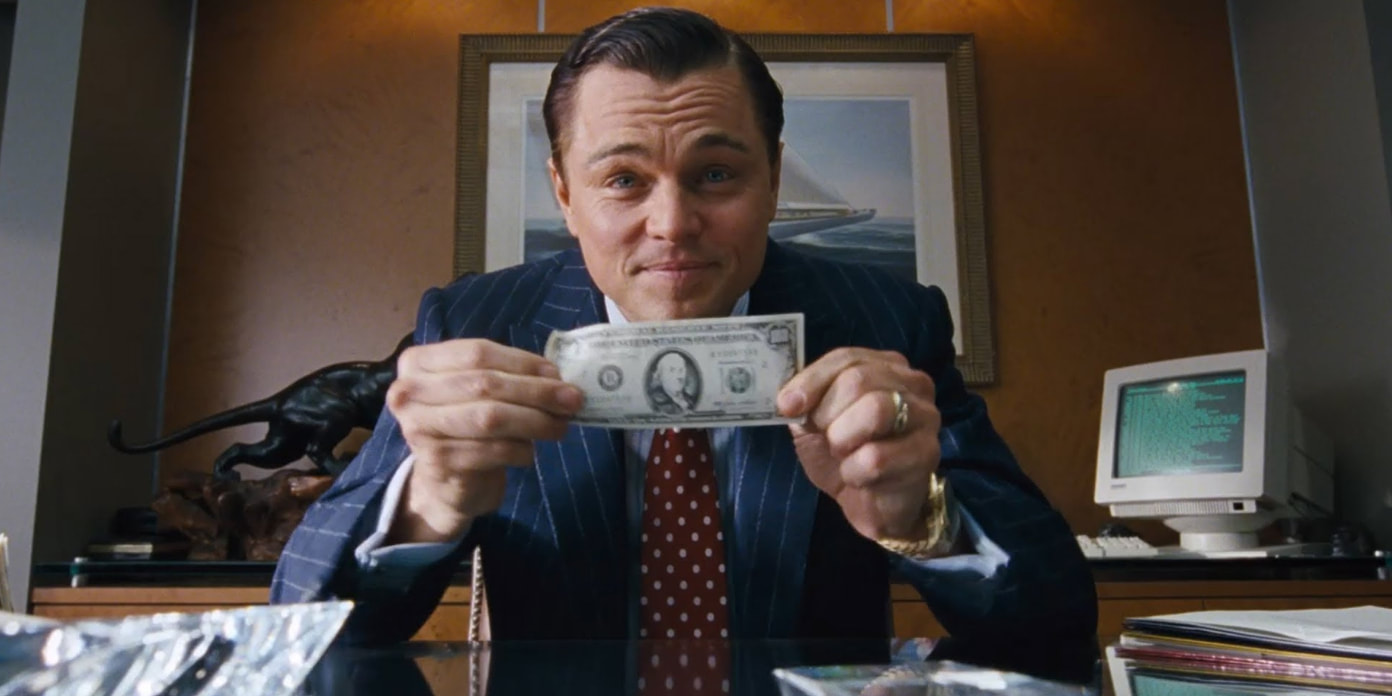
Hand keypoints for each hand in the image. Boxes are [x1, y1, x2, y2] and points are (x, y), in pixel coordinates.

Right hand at [385, 339, 583, 543]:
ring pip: (491, 418)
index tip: (556, 374)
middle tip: (573, 400)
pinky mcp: (438, 462)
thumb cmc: (464, 426)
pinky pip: (493, 450)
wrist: (442, 483)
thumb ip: (506, 376)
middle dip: (536, 391)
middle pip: (485, 384)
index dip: (522, 362)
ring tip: (560, 426)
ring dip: (535, 421)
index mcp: (417, 362)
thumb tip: (557, 378)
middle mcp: (409, 392)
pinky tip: (529, 452)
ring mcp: (420, 429)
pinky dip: (520, 450)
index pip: (477, 352)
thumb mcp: (475, 392)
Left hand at [776, 348, 940, 541]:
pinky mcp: (927, 454)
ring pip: (875, 410)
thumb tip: (789, 398)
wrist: (872, 503)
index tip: (787, 406)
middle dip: (827, 413)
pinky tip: (858, 478)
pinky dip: (853, 471)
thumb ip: (806, 401)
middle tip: (824, 437)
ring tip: (842, 455)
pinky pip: (877, 457)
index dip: (812, 381)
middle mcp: (913, 384)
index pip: (846, 358)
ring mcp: (926, 417)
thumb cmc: (846, 455)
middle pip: (859, 380)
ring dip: (842, 439)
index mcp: (886, 366)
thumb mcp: (817, 422)